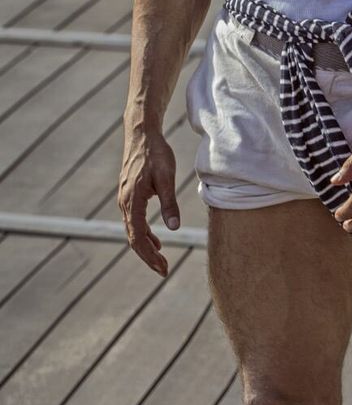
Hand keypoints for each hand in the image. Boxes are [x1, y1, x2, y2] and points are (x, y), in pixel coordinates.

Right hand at [118, 127, 179, 276]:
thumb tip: (174, 228)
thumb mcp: (167, 177)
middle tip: (163, 270)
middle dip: (148, 256)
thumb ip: (169, 203)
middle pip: (134, 238)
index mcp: (132, 201)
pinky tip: (156, 239)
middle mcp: (125, 203)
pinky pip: (134, 220)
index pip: (138, 237)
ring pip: (133, 230)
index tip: (162, 269)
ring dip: (146, 246)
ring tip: (161, 260)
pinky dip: (144, 233)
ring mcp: (125, 199)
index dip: (149, 256)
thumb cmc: (156, 153)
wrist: (141, 134)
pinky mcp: (129, 195)